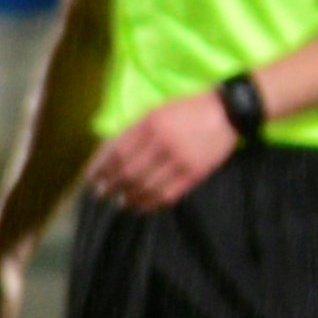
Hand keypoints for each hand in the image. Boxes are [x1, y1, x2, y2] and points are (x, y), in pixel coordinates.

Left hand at [85, 92, 243, 211]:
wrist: (226, 112)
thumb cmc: (186, 110)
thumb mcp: (156, 112)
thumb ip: (134, 131)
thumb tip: (108, 153)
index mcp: (149, 125)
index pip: (117, 152)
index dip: (102, 168)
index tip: (92, 178)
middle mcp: (162, 143)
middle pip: (129, 172)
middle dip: (112, 185)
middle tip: (101, 194)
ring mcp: (180, 160)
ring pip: (148, 186)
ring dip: (130, 197)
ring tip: (120, 203)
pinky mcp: (196, 173)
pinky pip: (169, 194)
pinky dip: (152, 203)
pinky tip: (142, 207)